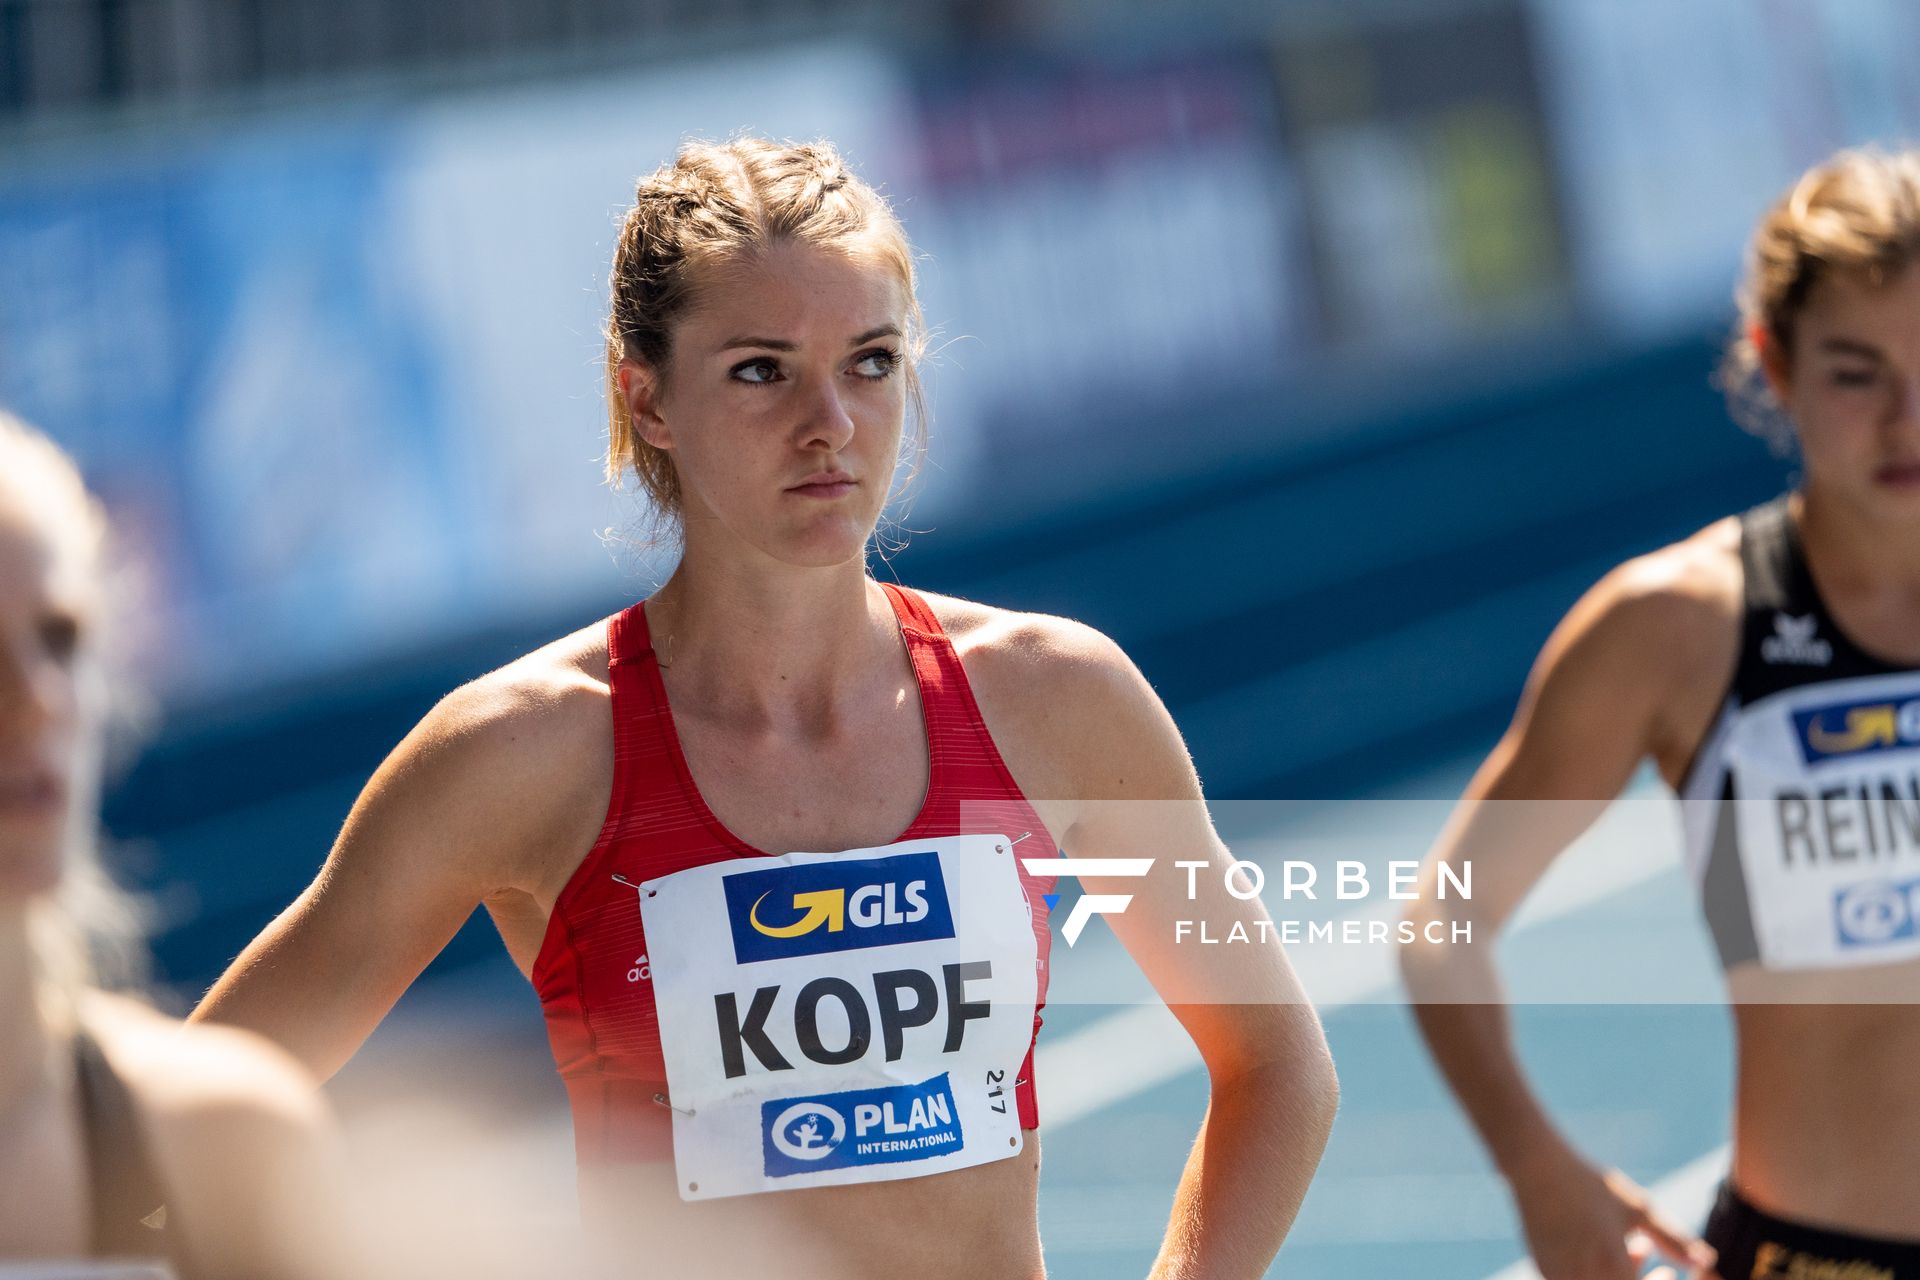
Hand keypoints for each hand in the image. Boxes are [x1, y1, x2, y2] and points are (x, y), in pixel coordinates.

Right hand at [1511, 1153, 1719, 1279]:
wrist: (1536, 1169)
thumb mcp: (1638, 1209)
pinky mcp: (1545, 1272)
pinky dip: (1597, 1274)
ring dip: (1620, 1276)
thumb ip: (1676, 1241)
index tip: (1670, 1273)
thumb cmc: (1591, 1185)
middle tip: (1651, 1257)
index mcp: (1612, 1269)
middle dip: (1640, 1279)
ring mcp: (1561, 1279)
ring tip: (1632, 1244)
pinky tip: (1603, 1244)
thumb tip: (1709, 1262)